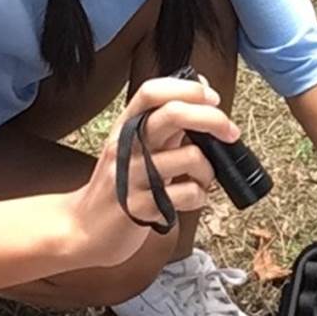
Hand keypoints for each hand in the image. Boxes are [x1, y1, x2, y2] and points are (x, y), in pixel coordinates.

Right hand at [63, 77, 239, 268]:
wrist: (85, 228)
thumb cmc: (121, 182)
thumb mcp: (139, 144)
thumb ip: (169, 120)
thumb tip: (204, 88)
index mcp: (127, 126)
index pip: (152, 92)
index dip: (188, 89)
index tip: (213, 98)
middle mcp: (127, 146)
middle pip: (173, 115)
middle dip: (213, 119)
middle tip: (230, 132)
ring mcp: (131, 177)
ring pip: (191, 157)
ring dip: (210, 170)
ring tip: (202, 179)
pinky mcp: (140, 207)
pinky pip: (188, 194)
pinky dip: (200, 196)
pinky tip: (190, 198)